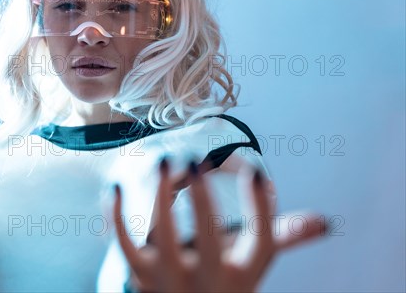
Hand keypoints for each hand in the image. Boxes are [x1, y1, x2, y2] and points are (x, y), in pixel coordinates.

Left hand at [113, 159, 325, 291]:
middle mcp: (207, 283)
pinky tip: (115, 186)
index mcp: (242, 275)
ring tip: (168, 159)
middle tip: (197, 158)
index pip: (260, 243)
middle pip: (209, 244)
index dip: (261, 208)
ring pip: (163, 240)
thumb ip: (280, 237)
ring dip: (162, 198)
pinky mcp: (139, 276)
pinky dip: (117, 215)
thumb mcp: (248, 262)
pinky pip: (125, 245)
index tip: (257, 171)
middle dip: (204, 201)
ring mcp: (170, 282)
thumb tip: (323, 222)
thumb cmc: (220, 279)